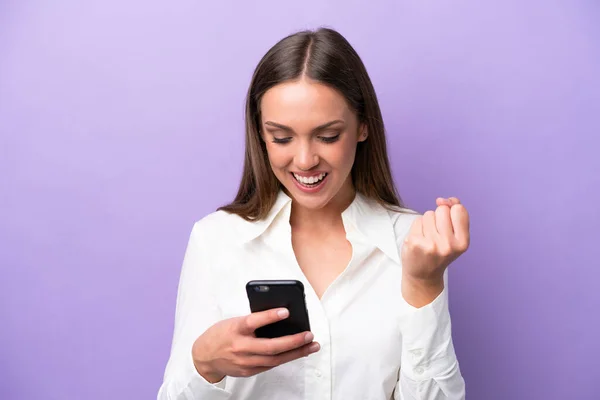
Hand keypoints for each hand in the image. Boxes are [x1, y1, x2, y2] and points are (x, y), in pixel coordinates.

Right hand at [192, 308, 319, 382]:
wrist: (204, 357)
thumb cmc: (221, 334)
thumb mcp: (233, 321)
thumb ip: (252, 321)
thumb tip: (279, 317)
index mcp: (235, 329)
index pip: (253, 322)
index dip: (270, 316)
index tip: (286, 311)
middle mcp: (240, 347)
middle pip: (270, 346)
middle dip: (293, 341)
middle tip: (309, 334)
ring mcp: (245, 362)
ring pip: (275, 359)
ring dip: (296, 352)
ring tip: (311, 345)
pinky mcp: (248, 371)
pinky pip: (270, 365)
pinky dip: (285, 358)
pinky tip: (298, 353)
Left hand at [401, 197, 469, 306]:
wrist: (423, 275)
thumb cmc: (440, 252)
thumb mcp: (456, 236)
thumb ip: (455, 214)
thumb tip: (442, 200)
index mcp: (463, 243)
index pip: (459, 209)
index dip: (452, 212)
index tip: (449, 224)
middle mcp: (448, 245)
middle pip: (442, 210)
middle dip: (439, 218)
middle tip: (437, 235)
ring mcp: (430, 244)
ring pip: (429, 214)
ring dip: (427, 223)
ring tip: (428, 238)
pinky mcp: (414, 242)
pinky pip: (417, 220)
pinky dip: (417, 227)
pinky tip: (419, 240)